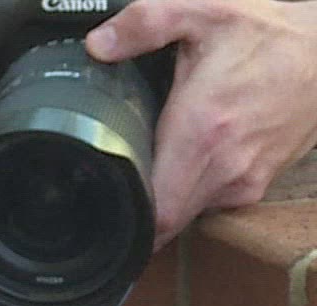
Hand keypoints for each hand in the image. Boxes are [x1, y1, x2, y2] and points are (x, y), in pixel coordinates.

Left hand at [86, 0, 316, 246]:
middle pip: (166, 221)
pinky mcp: (259, 183)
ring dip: (168, 194)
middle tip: (120, 176)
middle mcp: (225, 167)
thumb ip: (146, 23)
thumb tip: (100, 44)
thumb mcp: (204, 12)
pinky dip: (195, 186)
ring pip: (188, 212)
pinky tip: (191, 155)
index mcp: (202, 134)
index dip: (126, 219)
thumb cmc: (270, 34)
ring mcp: (246, 180)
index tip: (104, 205)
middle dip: (138, 206)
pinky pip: (212, 199)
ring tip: (157, 159)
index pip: (157, 215)